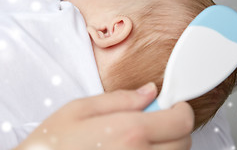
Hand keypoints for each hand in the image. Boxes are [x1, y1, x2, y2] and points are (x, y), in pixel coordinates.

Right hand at [15, 82, 193, 149]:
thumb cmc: (53, 145)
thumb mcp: (79, 110)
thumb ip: (119, 99)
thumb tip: (149, 92)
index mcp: (129, 132)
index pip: (181, 121)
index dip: (181, 109)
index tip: (173, 104)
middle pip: (183, 142)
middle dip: (173, 127)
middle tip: (150, 120)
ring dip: (165, 145)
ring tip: (136, 139)